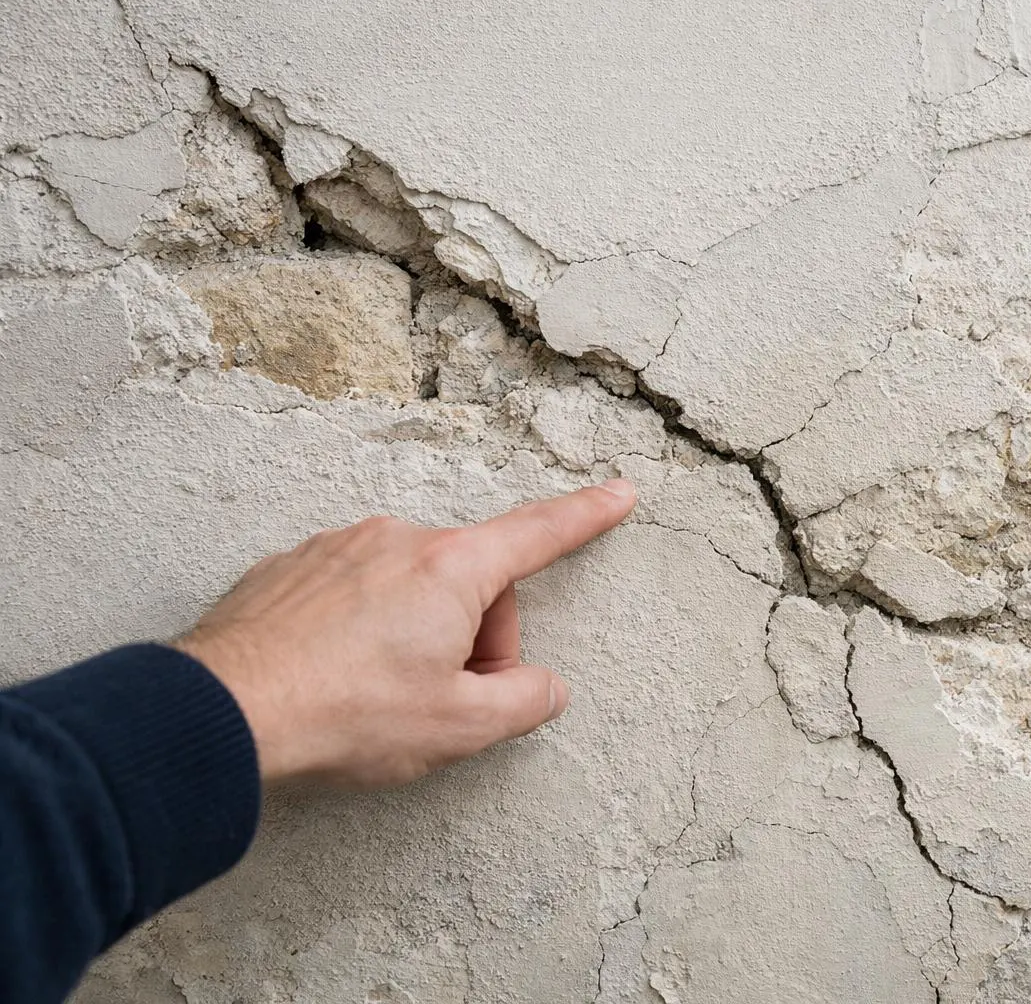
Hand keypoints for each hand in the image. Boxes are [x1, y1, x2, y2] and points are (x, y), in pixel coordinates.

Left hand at [174, 480, 636, 786]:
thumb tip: (540, 686)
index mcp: (450, 569)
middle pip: (469, 583)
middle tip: (442, 700)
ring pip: (409, 587)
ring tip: (375, 695)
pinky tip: (333, 677)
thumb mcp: (457, 727)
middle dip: (473, 638)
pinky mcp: (290, 567)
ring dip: (414, 634)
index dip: (587, 516)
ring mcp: (338, 547)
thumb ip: (522, 702)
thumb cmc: (346, 715)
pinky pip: (353, 590)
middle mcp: (397, 539)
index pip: (539, 534)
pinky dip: (359, 628)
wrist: (221, 714)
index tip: (620, 493)